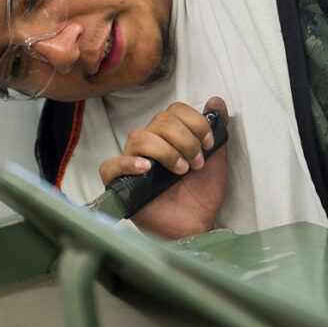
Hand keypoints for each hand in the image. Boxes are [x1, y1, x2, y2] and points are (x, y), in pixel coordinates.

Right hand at [98, 97, 228, 237]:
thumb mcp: (216, 159)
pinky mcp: (121, 184)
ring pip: (139, 136)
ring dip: (166, 151)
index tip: (209, 143)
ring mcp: (134, 163)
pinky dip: (127, 163)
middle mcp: (149, 145)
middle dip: (185, 139)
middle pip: (159, 120)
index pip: (174, 111)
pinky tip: (147, 168)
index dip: (194, 122)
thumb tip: (217, 101)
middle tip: (196, 163)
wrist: (197, 225)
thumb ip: (216, 130)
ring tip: (181, 171)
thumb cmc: (202, 195)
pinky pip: (110, 166)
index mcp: (169, 137)